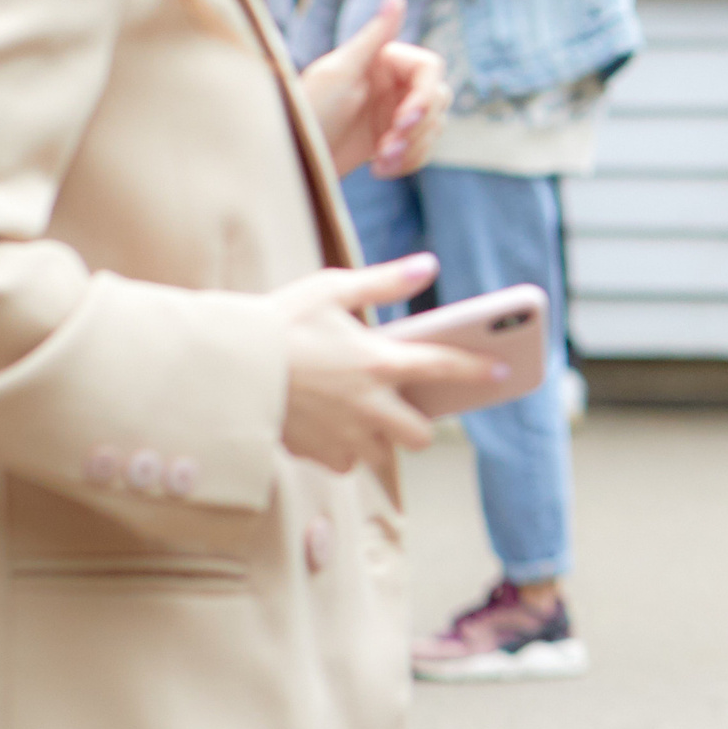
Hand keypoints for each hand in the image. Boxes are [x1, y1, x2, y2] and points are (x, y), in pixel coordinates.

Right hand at [274, 255, 502, 471]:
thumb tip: (429, 265)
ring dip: (381, 441)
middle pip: (420, 435)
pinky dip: (343, 452)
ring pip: (382, 456)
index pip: (445, 366)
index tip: (504, 370)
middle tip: (403, 405)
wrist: (223, 364)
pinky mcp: (314, 452)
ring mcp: (342, 434)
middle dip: (419, 424)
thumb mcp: (332, 289)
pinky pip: (344, 463)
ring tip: (363, 419)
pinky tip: (330, 430)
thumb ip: (385, 281)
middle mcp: (369, 405)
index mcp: (379, 362)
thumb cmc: (277, 321)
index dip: (479, 368)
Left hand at [299, 0, 449, 179]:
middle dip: (418, 128)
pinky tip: (378, 169)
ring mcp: (394, 111)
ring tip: (380, 162)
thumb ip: (375, 34)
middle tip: (389, 147)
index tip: (404, 119)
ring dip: (412, 149)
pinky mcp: (393, 139)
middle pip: (437, 99)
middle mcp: (393, 82)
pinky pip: (422, 149)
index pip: (430, 68)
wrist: (290, 158)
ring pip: (433, 128)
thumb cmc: (308, 110)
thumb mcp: (341, 71)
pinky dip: (408, 163)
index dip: (424, 95)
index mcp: (384, 59)